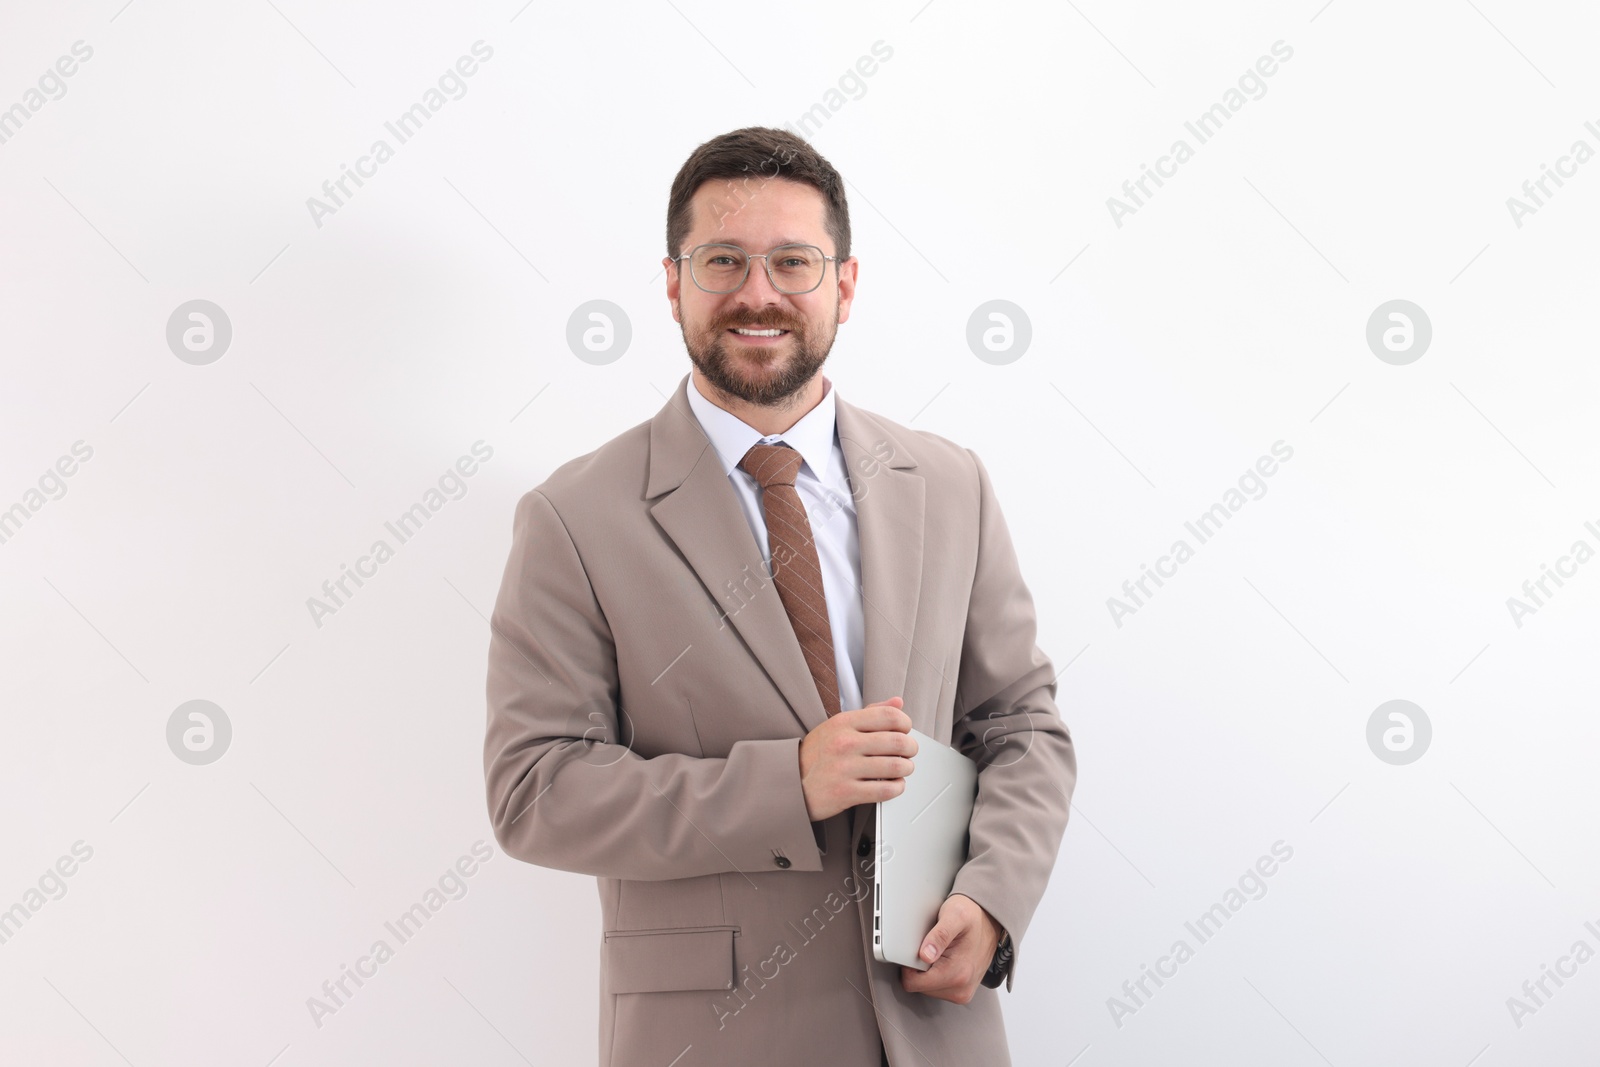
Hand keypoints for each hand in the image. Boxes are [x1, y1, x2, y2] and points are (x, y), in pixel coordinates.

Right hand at [796, 698, 915, 821]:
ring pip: (895, 766)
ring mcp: (845, 768)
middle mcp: (845, 743)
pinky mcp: (846, 793)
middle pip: (897, 741)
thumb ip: (870, 713)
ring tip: (903, 768)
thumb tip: (897, 702)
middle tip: (909, 752)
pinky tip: (894, 785)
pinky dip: (897, 788)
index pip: (889, 716)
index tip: (905, 730)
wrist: (790, 782)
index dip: (905, 723)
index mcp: (844, 722)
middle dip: (911, 748)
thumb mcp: (837, 725)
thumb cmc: (816, 754)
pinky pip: (885, 790)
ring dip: (906, 768)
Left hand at [899, 893, 1002, 1004]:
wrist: (990, 919)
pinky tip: (944, 957)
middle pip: (919, 987)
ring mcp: (963, 992)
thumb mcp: (954, 915)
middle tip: (931, 946)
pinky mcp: (962, 991)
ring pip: (926, 988)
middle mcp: (962, 989)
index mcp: (957, 974)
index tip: (916, 948)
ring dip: (928, 970)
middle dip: (919, 967)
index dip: (908, 964)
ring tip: (940, 950)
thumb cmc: (972, 915)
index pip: (913, 983)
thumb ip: (939, 935)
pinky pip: (937, 988)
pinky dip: (935, 973)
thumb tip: (925, 956)